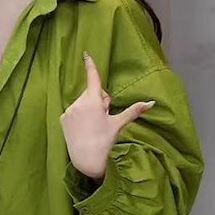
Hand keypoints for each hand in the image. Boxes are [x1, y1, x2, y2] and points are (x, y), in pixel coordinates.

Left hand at [60, 52, 154, 180]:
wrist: (86, 160)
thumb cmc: (104, 141)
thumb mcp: (118, 124)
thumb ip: (134, 110)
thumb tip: (151, 103)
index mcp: (93, 100)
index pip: (93, 78)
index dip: (90, 65)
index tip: (86, 54)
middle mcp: (78, 102)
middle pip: (92, 93)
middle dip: (99, 101)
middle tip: (104, 117)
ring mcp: (69, 110)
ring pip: (83, 103)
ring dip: (89, 109)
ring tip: (94, 126)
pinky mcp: (63, 119)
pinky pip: (74, 111)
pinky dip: (79, 116)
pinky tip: (84, 129)